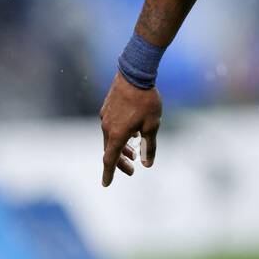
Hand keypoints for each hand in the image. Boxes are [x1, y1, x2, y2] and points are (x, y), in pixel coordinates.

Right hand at [99, 72, 161, 186]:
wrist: (135, 74)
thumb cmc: (146, 101)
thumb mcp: (152, 126)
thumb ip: (149, 147)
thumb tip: (147, 164)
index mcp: (116, 134)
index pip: (109, 160)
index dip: (109, 173)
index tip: (106, 184)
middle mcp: (107, 127)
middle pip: (110, 151)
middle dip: (121, 162)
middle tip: (132, 170)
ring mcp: (105, 116)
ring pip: (110, 138)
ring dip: (120, 148)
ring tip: (133, 153)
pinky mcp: (107, 108)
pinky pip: (111, 127)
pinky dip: (119, 135)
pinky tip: (131, 133)